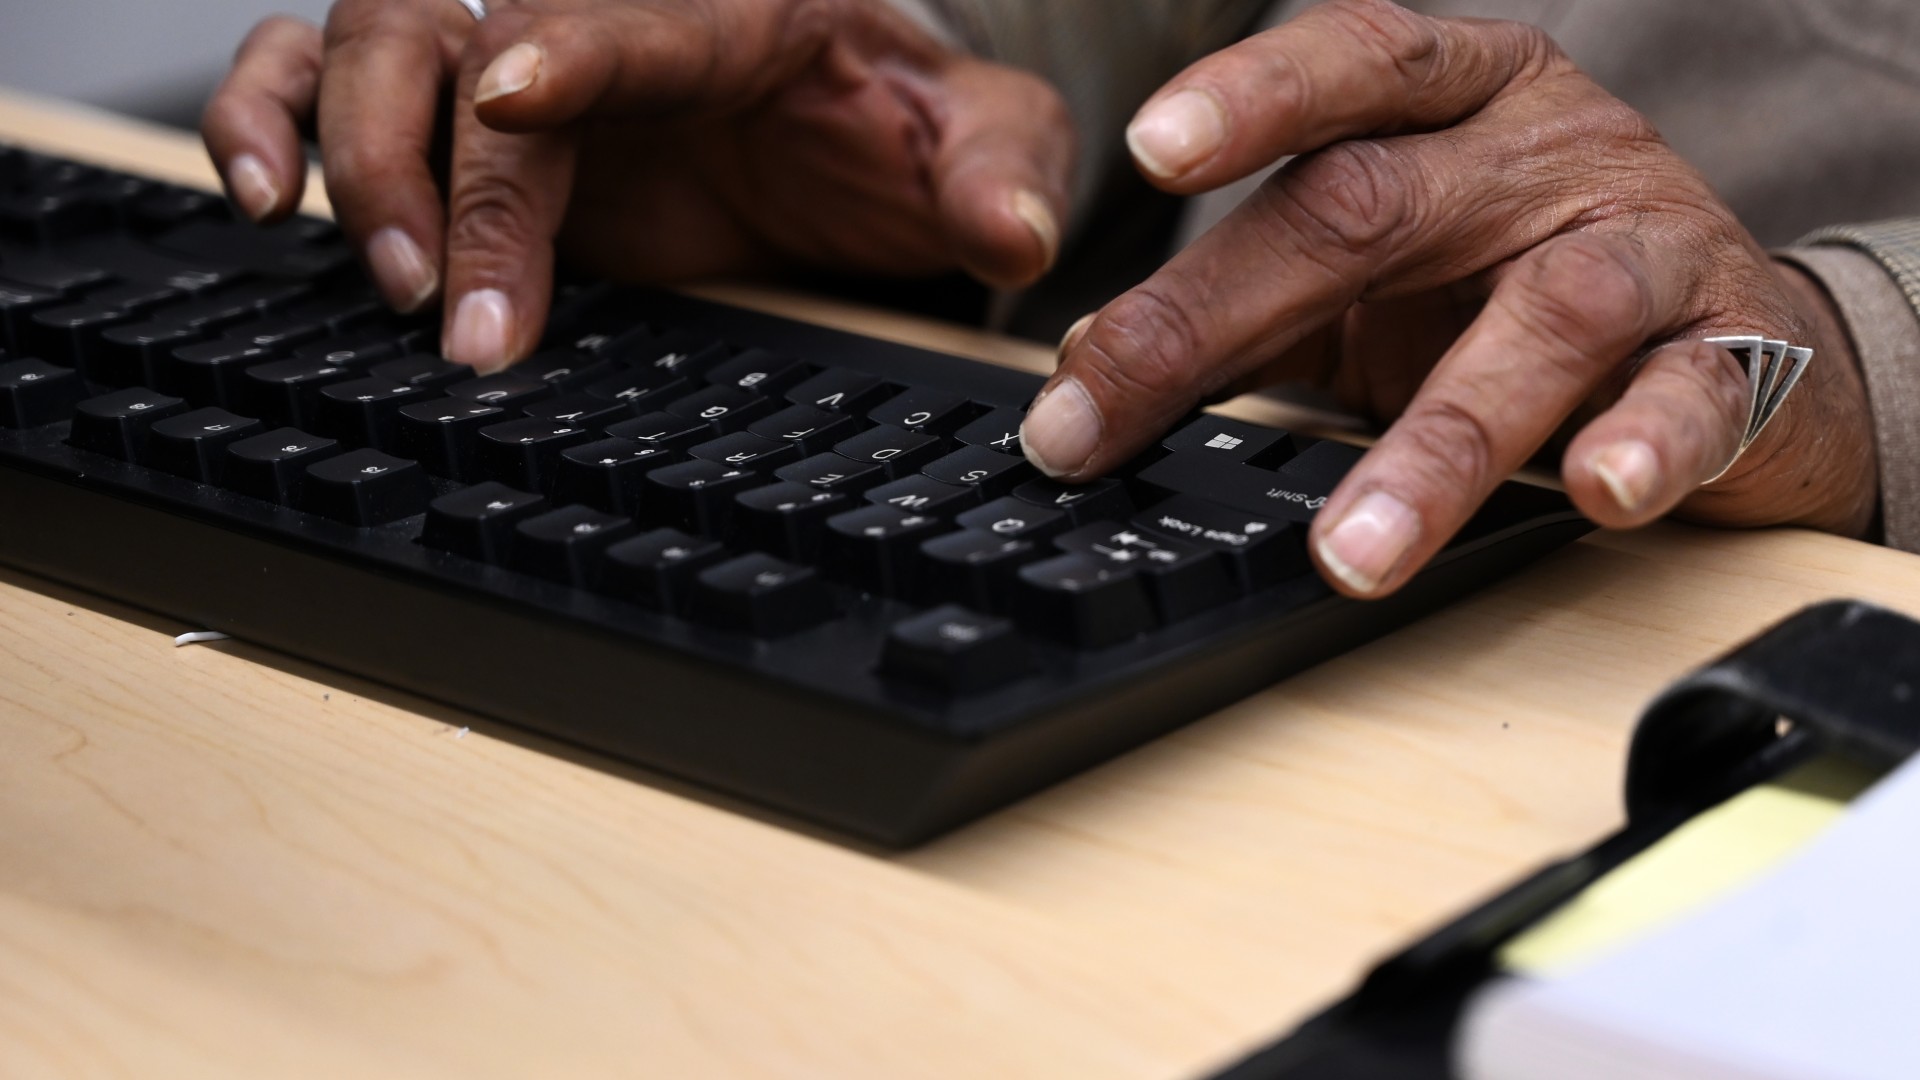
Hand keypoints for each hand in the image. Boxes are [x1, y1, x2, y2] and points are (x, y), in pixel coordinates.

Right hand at [201, 0, 1072, 370]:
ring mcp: (520, 60)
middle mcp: (604, 16)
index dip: (569, 49)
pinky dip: (270, 116)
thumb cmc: (897, 130)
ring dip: (353, 157)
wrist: (844, 134)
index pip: (639, 15)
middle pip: (470, 34)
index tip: (514, 102)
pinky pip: (324, 72)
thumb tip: (1019, 235)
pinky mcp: (465, 115)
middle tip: (450, 306)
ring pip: (376, 44)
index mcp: (734, 8)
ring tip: (382, 278)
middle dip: (444, 169)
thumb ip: (1000, 176)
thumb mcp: (980, 144)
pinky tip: (266, 195)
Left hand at [1019, 0, 1877, 598]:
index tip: (1150, 151)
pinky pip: (1691, 392)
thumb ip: (1254, 304)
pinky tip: (1599, 491)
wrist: (1739, 336)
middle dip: (1223, 313)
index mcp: (1454, 100)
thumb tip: (1087, 370)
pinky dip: (1645, 443)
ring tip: (1348, 546)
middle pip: (1375, 204)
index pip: (1348, 63)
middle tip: (1104, 413)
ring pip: (1541, 316)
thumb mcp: (1379, 272)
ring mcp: (1646, 243)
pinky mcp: (1733, 350)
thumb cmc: (1519, 287)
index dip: (1252, 98)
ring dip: (1435, 444)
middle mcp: (1544, 149)